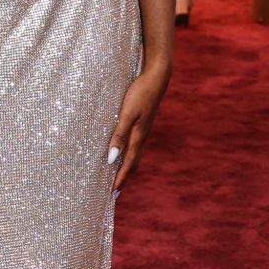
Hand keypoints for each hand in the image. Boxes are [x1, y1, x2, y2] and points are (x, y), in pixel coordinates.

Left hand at [106, 62, 170, 192]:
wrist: (157, 77)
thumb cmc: (140, 93)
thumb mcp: (127, 114)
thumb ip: (119, 135)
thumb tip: (111, 158)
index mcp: (139, 136)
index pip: (128, 163)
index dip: (121, 178)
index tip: (113, 192)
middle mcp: (142, 135)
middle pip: (133, 162)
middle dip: (124, 176)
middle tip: (115, 190)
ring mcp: (144, 128)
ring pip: (135, 153)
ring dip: (126, 165)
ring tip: (117, 174)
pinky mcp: (143, 121)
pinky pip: (135, 143)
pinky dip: (128, 152)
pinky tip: (123, 149)